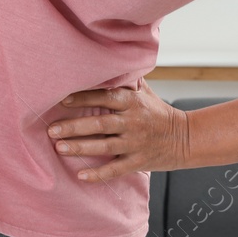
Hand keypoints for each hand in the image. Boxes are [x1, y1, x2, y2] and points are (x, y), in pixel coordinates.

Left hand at [46, 79, 189, 182]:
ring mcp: (135, 143)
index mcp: (133, 102)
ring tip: (59, 148)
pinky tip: (81, 175)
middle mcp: (133, 122)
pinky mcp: (138, 162)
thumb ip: (126, 80)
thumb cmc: (159, 113)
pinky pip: (115, 169)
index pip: (105, 97)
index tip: (62, 100)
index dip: (84, 98)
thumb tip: (106, 61)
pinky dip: (98, 174)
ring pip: (105, 146)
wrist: (186, 138)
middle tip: (51, 130)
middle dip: (74, 127)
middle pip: (100, 124)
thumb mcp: (145, 93)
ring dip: (80, 147)